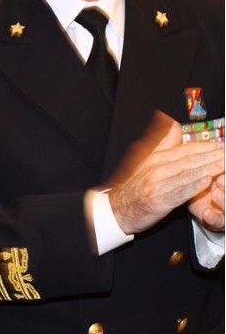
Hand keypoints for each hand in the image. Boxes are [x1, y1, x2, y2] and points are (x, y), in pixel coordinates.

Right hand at [108, 112, 224, 234]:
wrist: (118, 209)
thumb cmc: (135, 187)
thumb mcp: (145, 160)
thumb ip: (163, 143)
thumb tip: (173, 124)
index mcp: (156, 159)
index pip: (185, 150)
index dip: (205, 147)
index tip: (221, 145)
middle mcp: (157, 169)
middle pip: (190, 160)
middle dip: (212, 156)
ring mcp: (158, 185)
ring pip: (187, 174)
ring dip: (208, 169)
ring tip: (224, 165)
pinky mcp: (159, 201)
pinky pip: (180, 192)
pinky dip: (193, 186)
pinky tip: (206, 182)